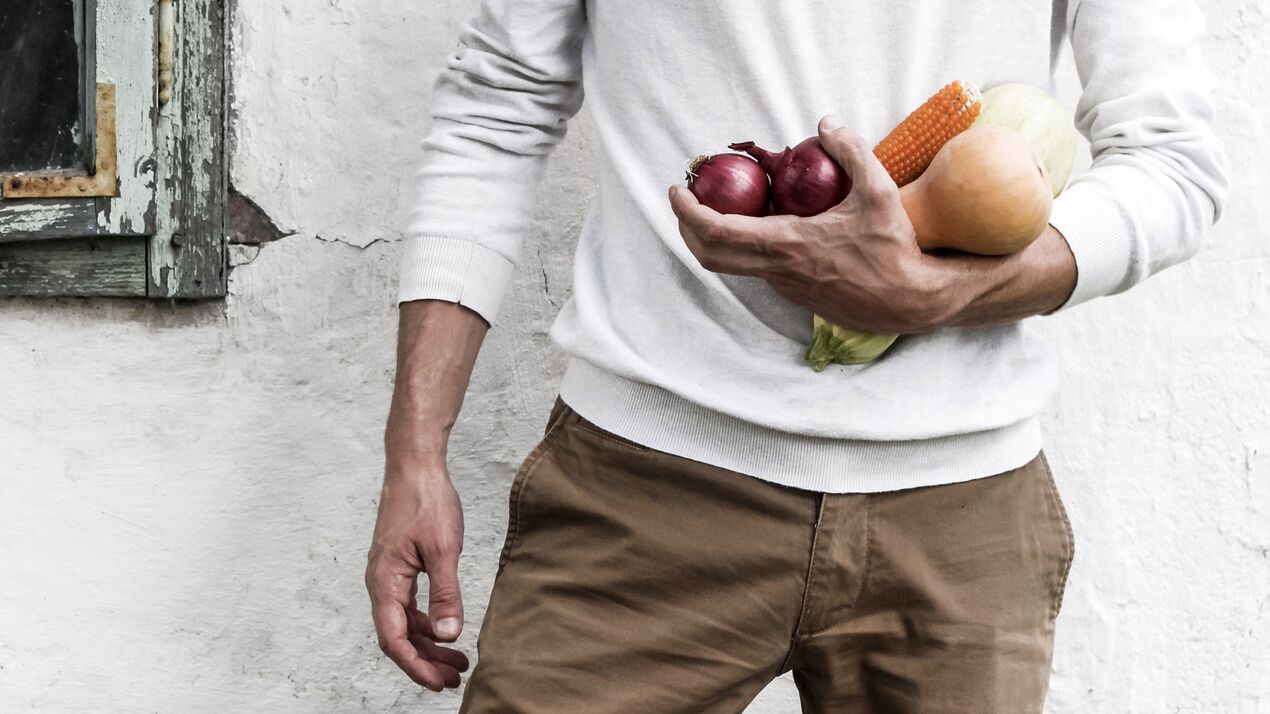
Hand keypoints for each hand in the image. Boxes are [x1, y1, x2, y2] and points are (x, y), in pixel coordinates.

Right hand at [366, 462, 469, 690]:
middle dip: (425, 661)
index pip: (395, 639)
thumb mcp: (444, 550)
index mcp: (385, 582)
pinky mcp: (398, 567)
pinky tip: (446, 627)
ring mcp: (388, 575)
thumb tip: (449, 635)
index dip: (417, 666)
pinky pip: (407, 605)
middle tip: (455, 677)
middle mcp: (380, 583)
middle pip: (398, 636)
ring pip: (403, 623)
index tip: (440, 682)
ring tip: (457, 659)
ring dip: (428, 643)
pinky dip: (427, 621)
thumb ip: (445, 594)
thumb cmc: (426, 501)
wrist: (414, 467)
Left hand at [669, 115, 960, 333]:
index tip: (677, 190)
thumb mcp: (879, 191)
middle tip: (686, 198)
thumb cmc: (893, 248)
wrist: (908, 302)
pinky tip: (764, 220)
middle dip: (687, 226)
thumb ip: (852, 151)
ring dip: (716, 236)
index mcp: (786, 245)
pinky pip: (757, 266)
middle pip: (709, 255)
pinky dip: (746, 244)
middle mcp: (776, 270)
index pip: (716, 231)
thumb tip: (825, 123)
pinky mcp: (793, 292)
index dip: (687, 211)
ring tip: (722, 203)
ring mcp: (783, 285)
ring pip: (733, 263)